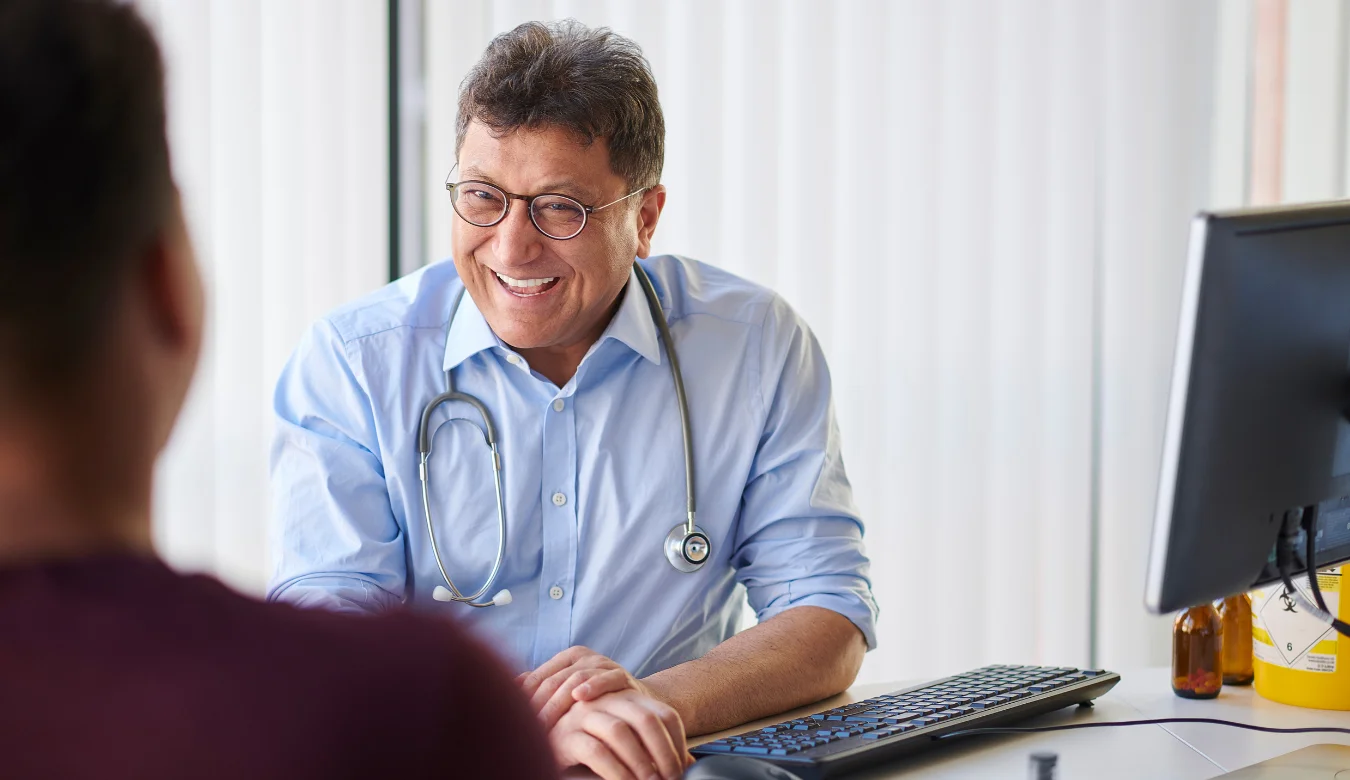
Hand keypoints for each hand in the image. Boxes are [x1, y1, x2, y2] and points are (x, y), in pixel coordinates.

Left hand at [519, 646, 656, 731]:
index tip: (514, 722)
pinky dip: (593, 686)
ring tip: (545, 722)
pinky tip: (580, 697)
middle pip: (553, 680)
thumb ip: (543, 688)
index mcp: (567, 658)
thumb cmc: (597, 701)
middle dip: (538, 706)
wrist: (637, 702)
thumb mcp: (569, 693)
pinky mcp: (622, 675)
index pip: (538, 677)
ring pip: (575, 679)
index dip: (524, 699)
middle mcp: (584, 657)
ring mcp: (604, 664)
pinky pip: (607, 679)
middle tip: (527, 729)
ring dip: (558, 703)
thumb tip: (509, 687)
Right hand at [549, 688, 692, 779]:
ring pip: (620, 732)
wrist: (541, 738)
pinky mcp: (565, 734)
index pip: (664, 713)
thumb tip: (691, 766)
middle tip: (672, 778)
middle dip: (665, 753)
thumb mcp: (626, 738)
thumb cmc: (592, 741)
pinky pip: (596, 752)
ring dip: (641, 763)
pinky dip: (616, 771)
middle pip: (646, 719)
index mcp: (627, 697)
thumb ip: (652, 745)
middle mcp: (607, 700)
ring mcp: (584, 714)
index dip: (679, 742)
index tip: (684, 767)